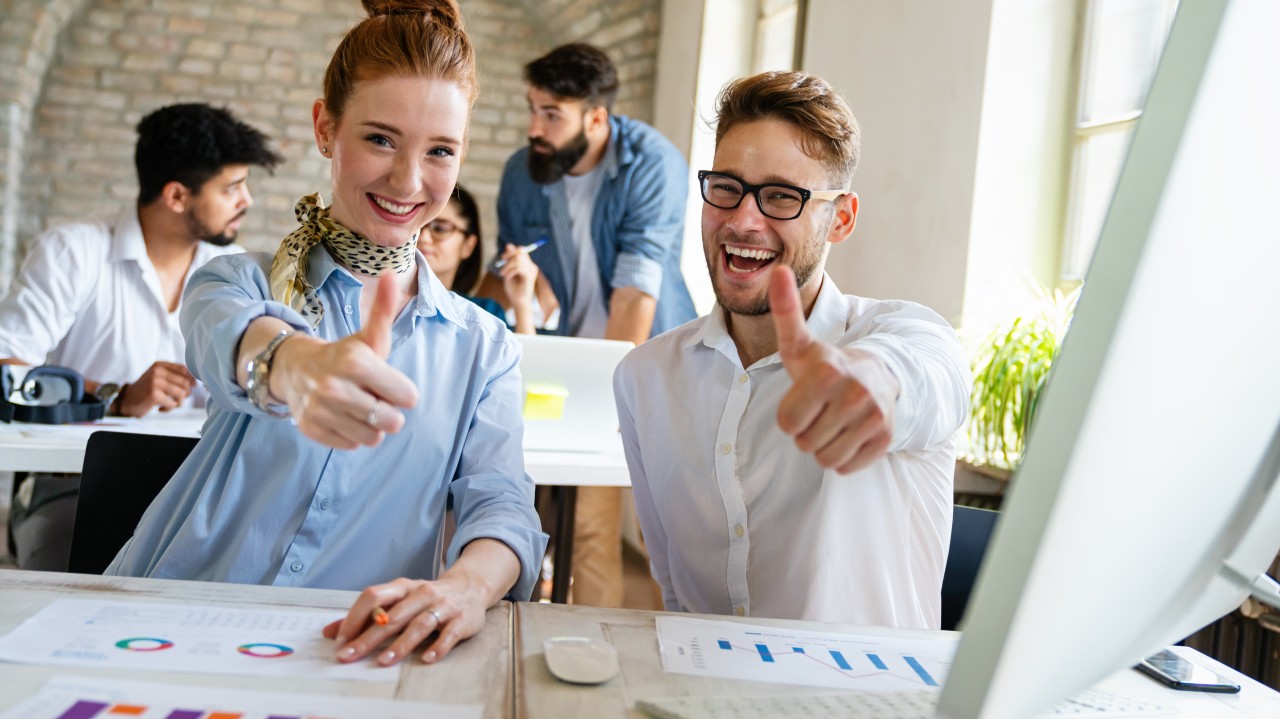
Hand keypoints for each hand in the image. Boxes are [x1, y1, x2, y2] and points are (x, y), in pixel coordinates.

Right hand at [117, 361, 194, 416]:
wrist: (127, 400)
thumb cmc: (146, 390)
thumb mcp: (158, 378)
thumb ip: (174, 377)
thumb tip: (196, 383)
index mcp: (159, 365)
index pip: (184, 369)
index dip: (192, 379)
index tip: (192, 387)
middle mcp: (157, 371)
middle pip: (185, 382)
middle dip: (186, 394)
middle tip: (178, 399)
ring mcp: (155, 382)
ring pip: (182, 393)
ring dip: (178, 403)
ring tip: (170, 404)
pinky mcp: (154, 394)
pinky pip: (173, 403)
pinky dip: (169, 408)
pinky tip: (160, 408)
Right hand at [271, 274, 418, 448]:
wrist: (294, 368)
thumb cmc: (344, 356)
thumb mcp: (368, 336)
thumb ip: (385, 310)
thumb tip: (393, 274)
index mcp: (356, 362)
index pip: (408, 397)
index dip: (403, 392)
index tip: (388, 383)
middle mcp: (336, 387)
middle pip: (393, 422)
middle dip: (389, 411)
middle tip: (373, 397)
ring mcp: (322, 409)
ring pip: (373, 436)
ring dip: (371, 425)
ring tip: (357, 406)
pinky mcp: (312, 428)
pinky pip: (352, 444)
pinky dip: (352, 433)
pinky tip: (342, 415)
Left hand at [323, 575, 487, 666]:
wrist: (470, 587)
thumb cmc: (427, 598)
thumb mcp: (398, 600)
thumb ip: (365, 616)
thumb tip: (329, 632)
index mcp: (403, 587)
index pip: (373, 596)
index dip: (355, 618)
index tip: (341, 640)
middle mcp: (422, 593)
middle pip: (392, 615)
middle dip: (369, 637)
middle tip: (351, 655)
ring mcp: (443, 606)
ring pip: (419, 624)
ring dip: (401, 643)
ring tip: (385, 661)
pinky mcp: (462, 619)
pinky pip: (450, 634)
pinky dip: (438, 646)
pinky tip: (427, 659)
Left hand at [497, 243, 536, 308]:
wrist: (518, 303)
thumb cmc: (513, 289)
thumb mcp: (508, 271)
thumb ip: (509, 259)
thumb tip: (509, 244)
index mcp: (527, 265)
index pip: (522, 250)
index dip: (511, 251)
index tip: (502, 258)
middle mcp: (532, 266)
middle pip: (521, 252)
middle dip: (509, 256)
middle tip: (501, 263)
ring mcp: (532, 271)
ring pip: (518, 259)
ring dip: (507, 266)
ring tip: (502, 274)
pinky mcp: (530, 276)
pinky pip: (519, 268)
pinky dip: (510, 272)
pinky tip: (507, 278)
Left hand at [770, 266, 898, 473]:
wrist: (876, 377)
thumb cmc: (825, 365)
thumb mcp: (800, 343)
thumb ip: (785, 312)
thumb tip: (778, 269)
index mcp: (828, 371)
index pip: (787, 423)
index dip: (790, 415)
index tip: (804, 397)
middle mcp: (855, 393)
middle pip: (804, 443)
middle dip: (806, 430)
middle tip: (820, 409)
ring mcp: (875, 416)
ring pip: (825, 457)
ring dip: (823, 445)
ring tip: (833, 420)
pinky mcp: (887, 438)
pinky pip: (846, 466)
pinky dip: (843, 456)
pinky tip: (850, 432)